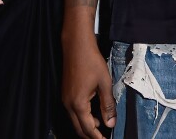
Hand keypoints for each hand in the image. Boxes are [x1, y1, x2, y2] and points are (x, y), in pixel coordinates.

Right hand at [62, 23, 115, 138]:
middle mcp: (68, 104)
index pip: (88, 128)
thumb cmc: (90, 61)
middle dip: (91, 134)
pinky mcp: (65, 93)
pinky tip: (93, 112)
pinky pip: (73, 111)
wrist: (76, 46)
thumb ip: (108, 104)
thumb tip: (111, 122)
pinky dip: (82, 116)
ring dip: (87, 125)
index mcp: (78, 103)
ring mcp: (65, 99)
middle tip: (103, 135)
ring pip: (75, 120)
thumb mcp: (104, 83)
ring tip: (101, 123)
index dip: (97, 137)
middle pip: (79, 128)